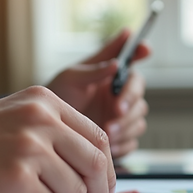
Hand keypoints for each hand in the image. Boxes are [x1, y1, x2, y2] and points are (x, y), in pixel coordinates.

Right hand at [0, 86, 114, 192]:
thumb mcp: (12, 119)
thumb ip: (52, 133)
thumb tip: (94, 167)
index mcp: (43, 101)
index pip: (97, 136)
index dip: (106, 168)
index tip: (102, 187)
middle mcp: (40, 120)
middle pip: (95, 163)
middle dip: (97, 192)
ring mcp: (30, 149)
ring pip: (75, 191)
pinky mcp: (18, 180)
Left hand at [46, 29, 150, 157]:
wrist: (48, 127)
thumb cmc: (57, 96)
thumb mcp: (71, 78)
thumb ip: (94, 70)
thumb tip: (116, 64)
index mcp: (112, 75)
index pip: (132, 59)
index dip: (141, 51)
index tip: (144, 48)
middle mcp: (120, 95)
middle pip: (139, 95)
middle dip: (130, 102)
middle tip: (117, 110)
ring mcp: (121, 117)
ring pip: (138, 121)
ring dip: (126, 126)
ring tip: (107, 131)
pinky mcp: (119, 138)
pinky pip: (131, 142)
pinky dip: (123, 143)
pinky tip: (109, 144)